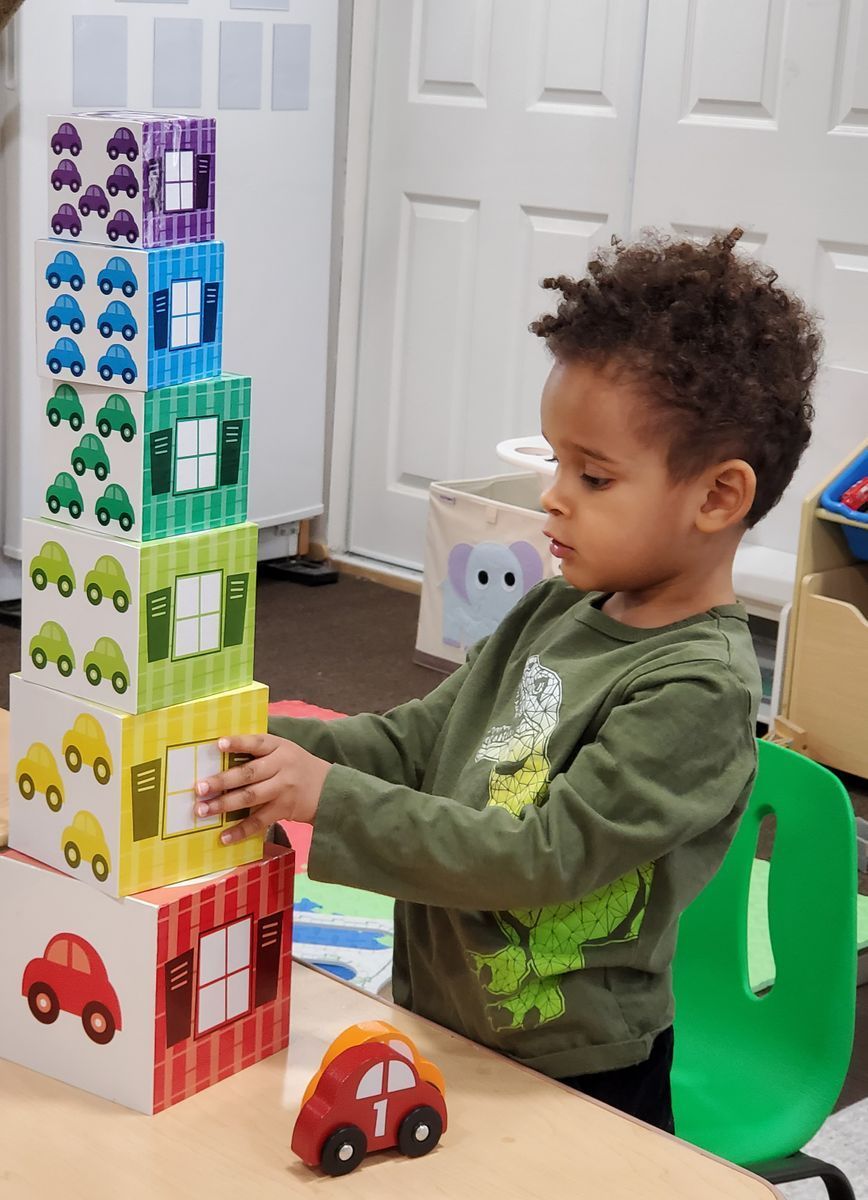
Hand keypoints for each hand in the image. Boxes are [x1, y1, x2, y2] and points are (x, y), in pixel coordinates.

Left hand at [195, 734, 331, 845]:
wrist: (330, 789)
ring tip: (203, 810)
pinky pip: (259, 821)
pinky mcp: (284, 809)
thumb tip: (221, 757)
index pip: (256, 742)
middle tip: (199, 787)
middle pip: (249, 773)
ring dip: (224, 805)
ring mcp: (283, 789)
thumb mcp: (284, 751)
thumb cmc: (297, 767)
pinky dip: (240, 830)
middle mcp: (281, 766)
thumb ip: (260, 752)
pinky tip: (224, 837)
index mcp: (279, 747)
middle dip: (222, 781)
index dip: (238, 743)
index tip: (217, 744)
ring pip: (250, 797)